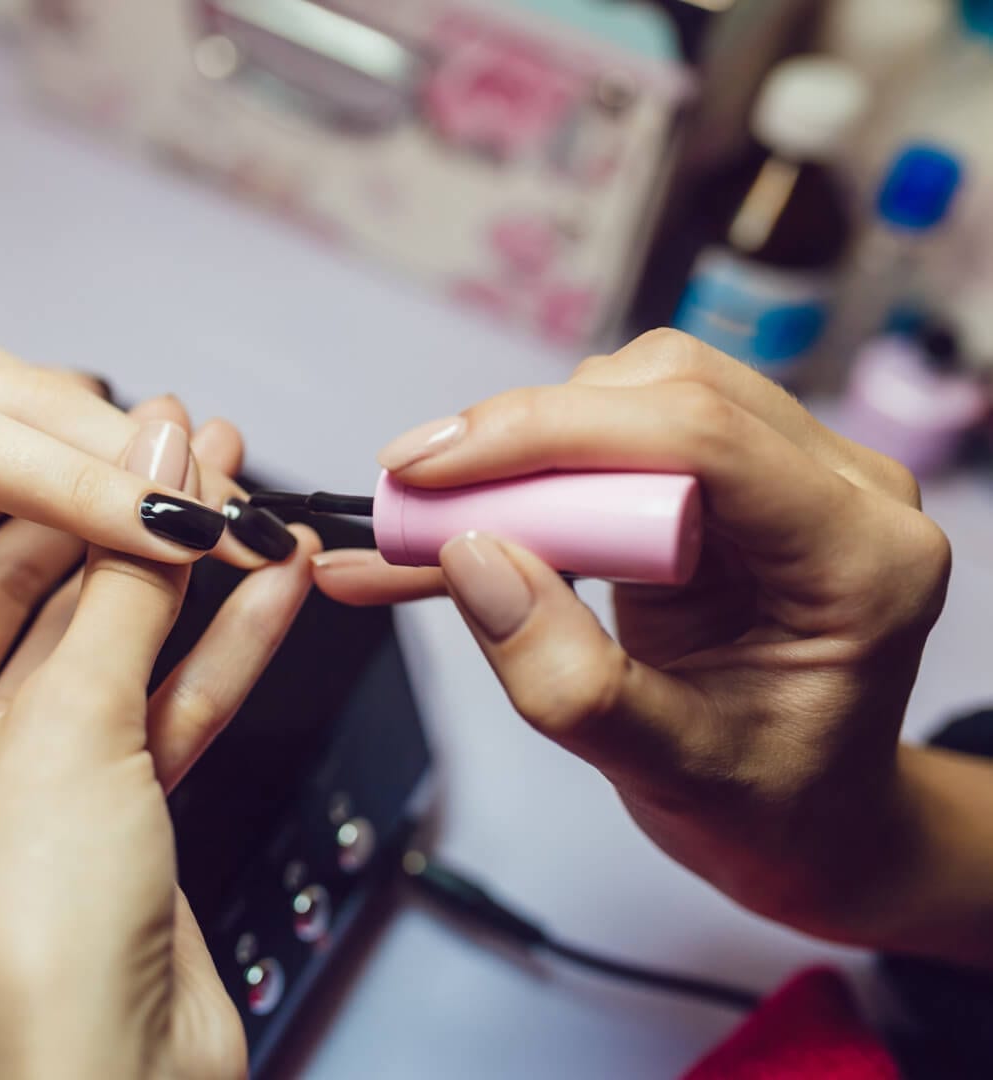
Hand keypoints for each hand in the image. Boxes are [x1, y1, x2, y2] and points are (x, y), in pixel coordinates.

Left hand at [0, 398, 319, 1077]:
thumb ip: (122, 582)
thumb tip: (155, 463)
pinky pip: (154, 704)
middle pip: (15, 586)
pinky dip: (211, 648)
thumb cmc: (17, 948)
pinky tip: (269, 586)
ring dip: (170, 573)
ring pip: (99, 643)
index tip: (61, 412)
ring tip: (235, 487)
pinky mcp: (102, 816)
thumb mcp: (65, 727)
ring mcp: (18, 781)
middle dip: (101, 514)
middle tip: (175, 444)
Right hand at [314, 330, 992, 966]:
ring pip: (628, 395)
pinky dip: (523, 480)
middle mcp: (840, 491)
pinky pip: (612, 436)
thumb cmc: (770, 803)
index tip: (430, 468)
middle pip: (661, 392)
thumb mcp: (667, 770)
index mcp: (860, 558)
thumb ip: (569, 678)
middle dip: (523, 441)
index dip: (549, 434)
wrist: (809, 817)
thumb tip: (471, 556)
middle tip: (418, 507)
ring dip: (521, 457)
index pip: (700, 437)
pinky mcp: (727, 478)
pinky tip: (446, 525)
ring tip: (437, 534)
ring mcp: (786, 474)